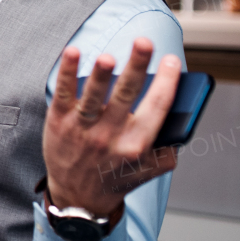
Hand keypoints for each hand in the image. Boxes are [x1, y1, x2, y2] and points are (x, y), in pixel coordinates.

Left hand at [43, 38, 181, 218]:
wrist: (77, 198)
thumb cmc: (115, 177)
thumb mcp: (149, 170)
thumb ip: (168, 148)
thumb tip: (181, 119)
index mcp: (136, 144)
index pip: (157, 107)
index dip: (167, 82)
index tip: (172, 60)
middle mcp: (109, 135)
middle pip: (127, 95)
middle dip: (137, 67)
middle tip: (144, 42)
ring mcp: (82, 128)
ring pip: (93, 96)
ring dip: (100, 75)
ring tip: (108, 56)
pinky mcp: (58, 121)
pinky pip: (63, 93)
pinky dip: (66, 73)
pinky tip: (72, 52)